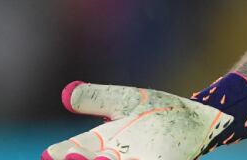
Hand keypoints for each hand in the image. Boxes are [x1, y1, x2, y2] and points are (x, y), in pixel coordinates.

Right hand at [43, 82, 232, 159]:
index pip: (74, 150)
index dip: (62, 153)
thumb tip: (66, 93)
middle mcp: (117, 157)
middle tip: (70, 157)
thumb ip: (95, 98)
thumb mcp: (122, 101)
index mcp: (102, 143)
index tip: (50, 154)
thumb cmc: (154, 111)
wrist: (195, 117)